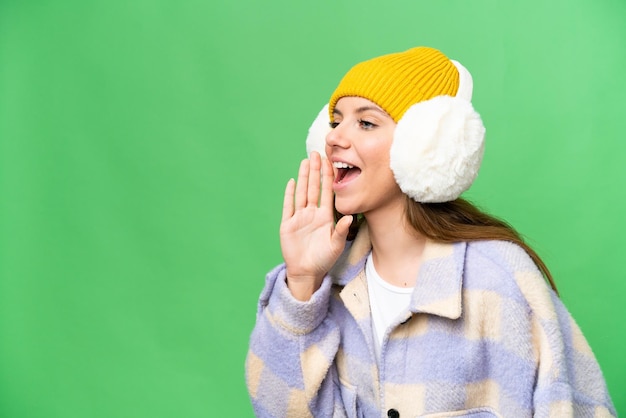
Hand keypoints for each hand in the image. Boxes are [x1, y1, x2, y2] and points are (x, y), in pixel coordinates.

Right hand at [280, 151, 352, 300]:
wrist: (306, 272)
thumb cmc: (323, 260)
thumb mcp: (335, 245)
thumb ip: (341, 231)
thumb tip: (349, 217)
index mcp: (324, 216)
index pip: (327, 192)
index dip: (328, 177)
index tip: (331, 162)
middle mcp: (312, 213)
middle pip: (314, 187)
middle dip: (315, 171)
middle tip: (317, 153)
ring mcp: (299, 217)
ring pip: (302, 192)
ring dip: (303, 177)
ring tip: (306, 162)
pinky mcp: (288, 224)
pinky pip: (289, 206)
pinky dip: (290, 194)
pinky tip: (292, 181)